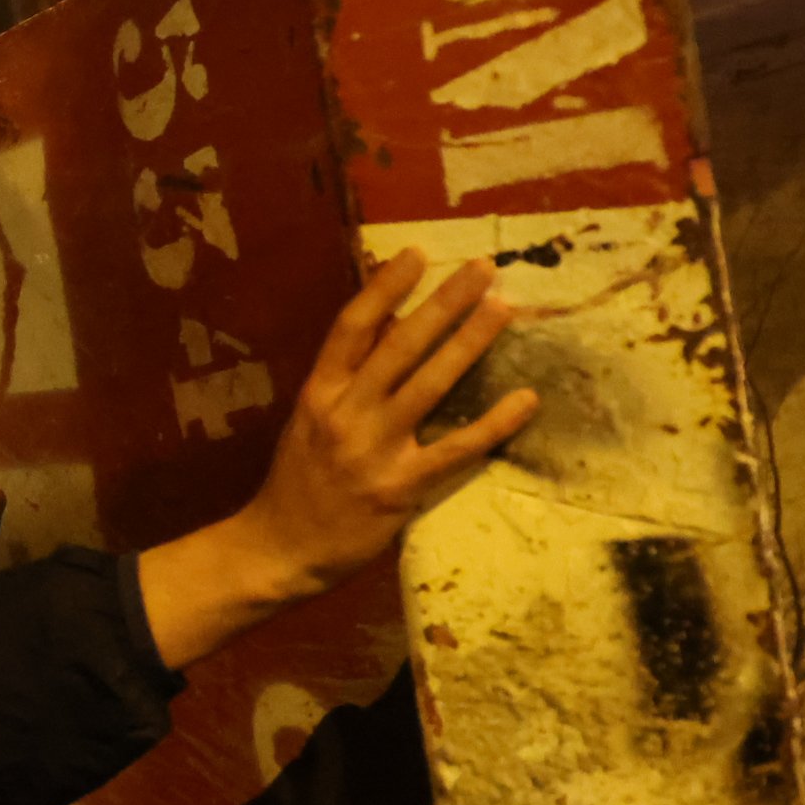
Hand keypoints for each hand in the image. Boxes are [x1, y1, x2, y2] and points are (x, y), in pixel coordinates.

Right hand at [136, 253, 534, 667]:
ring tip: (502, 308)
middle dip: (443, 302)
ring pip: (430, 384)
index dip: (384, 287)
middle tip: (482, 267)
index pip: (351, 327)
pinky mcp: (400, 488)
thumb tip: (387, 329)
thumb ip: (346, 379)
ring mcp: (374, 450)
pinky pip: (456, 449)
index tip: (415, 254)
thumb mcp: (308, 420)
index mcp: (318, 393)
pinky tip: (525, 399)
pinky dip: (493, 423)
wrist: (279, 550)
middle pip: (399, 345)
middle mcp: (345, 413)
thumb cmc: (297, 482)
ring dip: (469, 342)